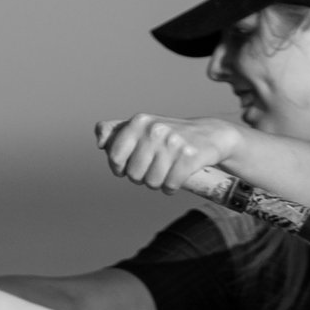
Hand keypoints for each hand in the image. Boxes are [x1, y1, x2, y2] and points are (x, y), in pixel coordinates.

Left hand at [94, 115, 242, 192]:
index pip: (114, 157)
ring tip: (164, 173)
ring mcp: (174, 143)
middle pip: (133, 174)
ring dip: (156, 183)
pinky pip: (170, 186)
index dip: (119, 168)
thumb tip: (99, 143)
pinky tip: (175, 180)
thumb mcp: (141, 127)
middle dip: (140, 177)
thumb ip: (114, 131)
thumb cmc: (168, 134)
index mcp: (139, 122)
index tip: (127, 168)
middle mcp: (155, 130)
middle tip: (151, 170)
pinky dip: (171, 188)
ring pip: (151, 182)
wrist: (210, 134)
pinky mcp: (190, 157)